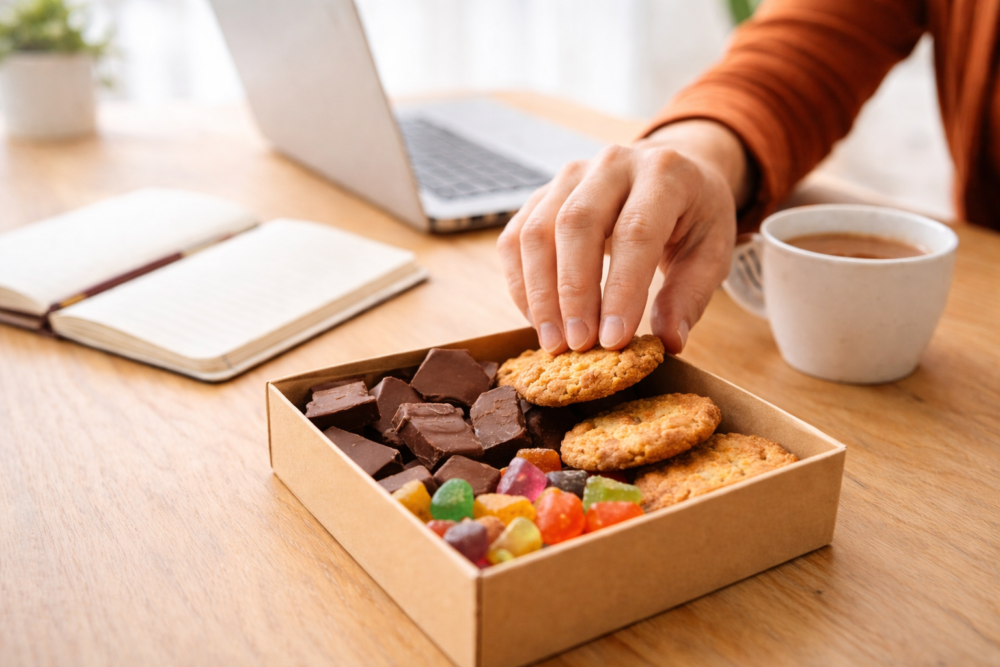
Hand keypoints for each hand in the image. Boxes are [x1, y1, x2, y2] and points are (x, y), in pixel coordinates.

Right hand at [497, 119, 750, 354]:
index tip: (614, 340)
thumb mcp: (711, 251)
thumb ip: (690, 295)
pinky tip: (539, 320)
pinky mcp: (542, 194)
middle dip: (573, 293)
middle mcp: (612, 164)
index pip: (636, 231)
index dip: (622, 289)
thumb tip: (668, 341)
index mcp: (665, 172)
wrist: (671, 171)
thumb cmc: (693, 216)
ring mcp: (570, 176)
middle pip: (576, 224)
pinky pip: (516, 238)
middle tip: (579, 345)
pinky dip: (522, 285)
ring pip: (537, 231)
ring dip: (540, 294)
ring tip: (555, 342)